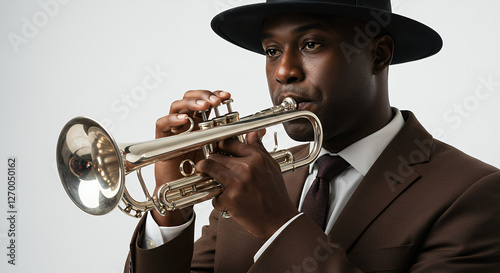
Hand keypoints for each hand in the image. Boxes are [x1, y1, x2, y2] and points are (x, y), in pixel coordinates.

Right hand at [152, 90, 231, 225]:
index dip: (215, 96)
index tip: (227, 96)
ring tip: (203, 106)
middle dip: (204, 95)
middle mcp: (188, 124)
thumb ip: (240, 143)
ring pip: (177, 106)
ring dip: (190, 103)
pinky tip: (184, 120)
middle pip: (191, 98)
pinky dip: (172, 119)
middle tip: (215, 101)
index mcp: (203, 124)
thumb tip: (261, 131)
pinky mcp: (163, 139)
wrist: (184, 193)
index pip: (207, 102)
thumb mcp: (225, 157)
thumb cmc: (204, 174)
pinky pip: (162, 124)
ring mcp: (175, 130)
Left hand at [196, 130, 298, 239]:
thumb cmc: (276, 195)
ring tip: (204, 174)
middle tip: (207, 165)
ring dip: (205, 172)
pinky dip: (218, 199)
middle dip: (210, 160)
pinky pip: (214, 195)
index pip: (230, 143)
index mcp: (257, 158)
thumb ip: (259, 149)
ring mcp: (236, 183)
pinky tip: (226, 202)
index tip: (217, 149)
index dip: (220, 145)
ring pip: (208, 168)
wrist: (279, 220)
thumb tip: (253, 133)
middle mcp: (246, 167)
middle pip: (216, 155)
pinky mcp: (230, 199)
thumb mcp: (272, 167)